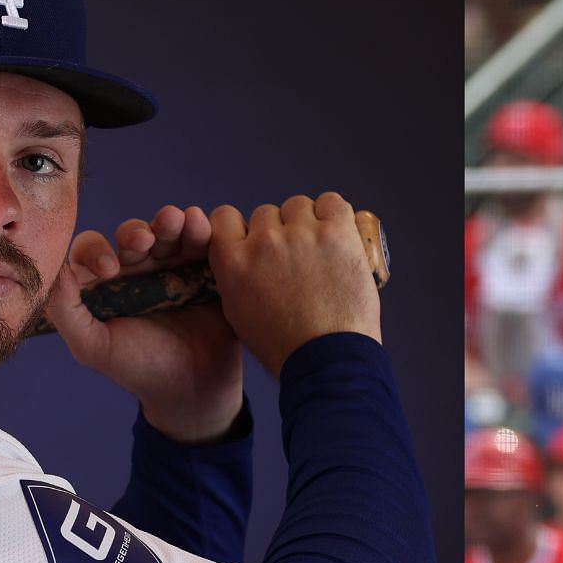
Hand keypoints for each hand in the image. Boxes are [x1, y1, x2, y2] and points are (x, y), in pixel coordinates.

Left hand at [44, 205, 243, 443]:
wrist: (193, 388)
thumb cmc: (138, 368)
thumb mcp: (93, 347)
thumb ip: (65, 311)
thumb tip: (56, 269)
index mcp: (107, 282)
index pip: (94, 250)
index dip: (97, 251)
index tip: (110, 269)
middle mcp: (140, 268)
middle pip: (136, 234)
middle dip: (139, 230)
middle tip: (146, 239)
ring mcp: (176, 266)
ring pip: (171, 231)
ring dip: (175, 222)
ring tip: (183, 220)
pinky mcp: (208, 269)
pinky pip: (206, 242)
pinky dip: (205, 229)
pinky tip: (203, 226)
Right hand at [208, 192, 381, 375]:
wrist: (329, 361)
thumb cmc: (286, 346)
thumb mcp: (239, 313)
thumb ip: (235, 277)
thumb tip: (242, 254)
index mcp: (233, 261)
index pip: (224, 216)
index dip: (242, 229)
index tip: (255, 242)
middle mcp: (263, 242)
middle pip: (266, 213)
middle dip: (279, 232)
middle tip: (297, 261)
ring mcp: (301, 235)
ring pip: (298, 206)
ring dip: (308, 222)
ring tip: (321, 252)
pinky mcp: (337, 233)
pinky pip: (333, 202)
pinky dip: (335, 214)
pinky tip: (338, 233)